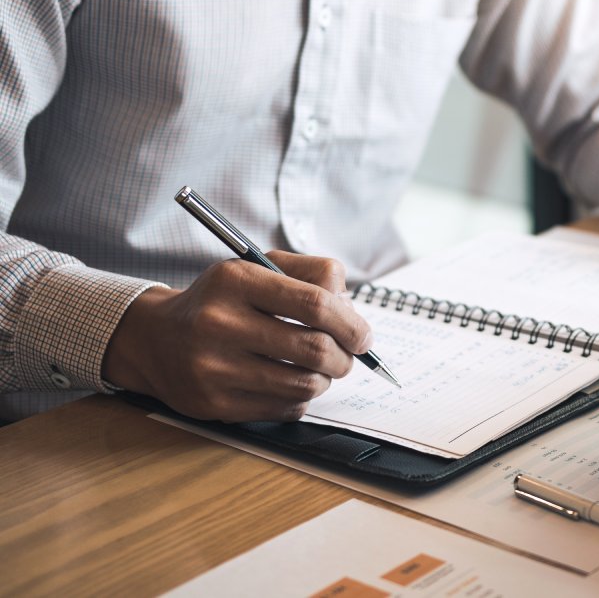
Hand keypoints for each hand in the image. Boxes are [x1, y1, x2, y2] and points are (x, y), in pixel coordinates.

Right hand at [102, 252, 372, 420]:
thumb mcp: (258, 268)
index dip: (351, 323)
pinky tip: (287, 384)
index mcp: (235, 281)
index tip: (363, 336)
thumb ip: (311, 273)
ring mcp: (214, 368)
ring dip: (325, 379)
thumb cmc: (223, 300)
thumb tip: (351, 309)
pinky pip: (285, 408)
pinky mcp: (214, 404)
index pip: (315, 304)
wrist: (155, 339)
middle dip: (345, 357)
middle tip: (347, 356)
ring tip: (318, 368)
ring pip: (305, 384)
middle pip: (315, 349)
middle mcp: (219, 323)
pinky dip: (300, 398)